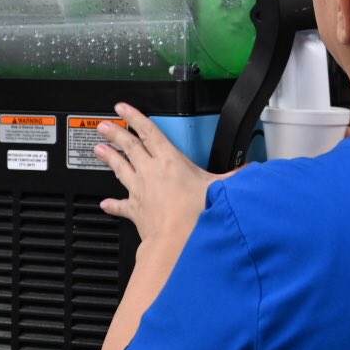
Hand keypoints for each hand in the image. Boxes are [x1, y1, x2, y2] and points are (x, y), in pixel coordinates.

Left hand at [95, 103, 220, 246]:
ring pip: (120, 168)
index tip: (122, 108)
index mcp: (170, 161)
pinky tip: (106, 202)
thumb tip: (250, 171)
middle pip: (129, 146)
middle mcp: (151, 172)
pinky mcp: (136, 210)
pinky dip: (113, 204)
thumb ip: (234, 177)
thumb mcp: (219, 189)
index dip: (134, 117)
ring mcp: (140, 191)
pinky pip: (121, 205)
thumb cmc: (194, 215)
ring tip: (98, 149)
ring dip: (109, 158)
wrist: (176, 242)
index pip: (149, 132)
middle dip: (116, 133)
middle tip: (104, 125)